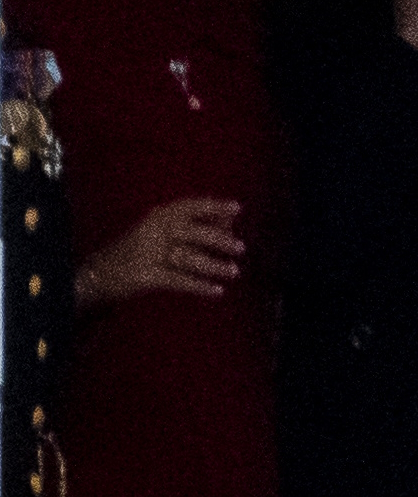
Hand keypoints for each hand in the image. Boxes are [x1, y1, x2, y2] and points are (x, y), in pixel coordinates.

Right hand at [78, 198, 243, 304]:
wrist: (97, 273)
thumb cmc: (139, 249)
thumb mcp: (159, 230)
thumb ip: (190, 225)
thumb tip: (230, 223)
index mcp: (157, 216)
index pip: (188, 206)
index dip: (213, 206)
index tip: (237, 207)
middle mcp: (152, 231)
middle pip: (190, 232)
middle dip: (218, 239)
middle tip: (241, 247)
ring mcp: (147, 254)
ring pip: (186, 258)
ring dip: (213, 265)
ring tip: (234, 271)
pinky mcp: (144, 276)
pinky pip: (178, 280)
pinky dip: (199, 285)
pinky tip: (217, 290)